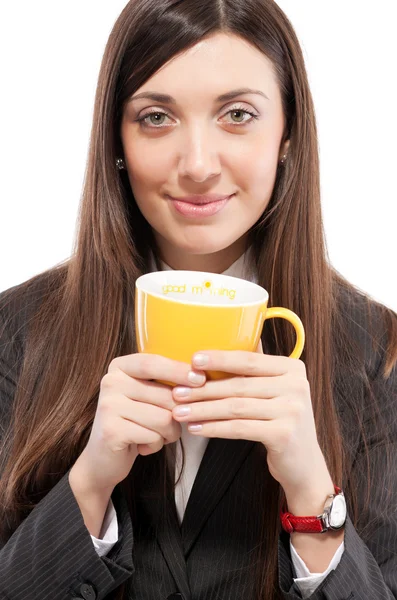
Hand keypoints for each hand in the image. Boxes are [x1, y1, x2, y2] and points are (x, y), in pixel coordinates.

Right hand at [73, 354, 205, 493]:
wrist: (102, 459)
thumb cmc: (134, 423)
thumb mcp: (146, 396)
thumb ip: (164, 383)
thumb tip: (200, 377)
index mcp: (119, 367)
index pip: (153, 363)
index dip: (178, 370)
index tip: (201, 379)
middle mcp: (111, 382)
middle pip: (165, 394)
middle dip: (178, 415)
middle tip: (169, 426)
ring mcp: (109, 405)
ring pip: (164, 418)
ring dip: (169, 433)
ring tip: (157, 436)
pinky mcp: (112, 430)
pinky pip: (153, 436)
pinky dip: (156, 445)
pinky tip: (143, 447)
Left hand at [171, 344, 332, 496]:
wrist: (304, 463)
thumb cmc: (281, 421)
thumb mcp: (276, 390)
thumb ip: (257, 370)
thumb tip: (222, 343)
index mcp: (292, 368)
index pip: (249, 360)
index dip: (219, 359)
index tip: (193, 360)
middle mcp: (296, 386)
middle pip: (239, 385)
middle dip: (204, 389)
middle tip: (177, 392)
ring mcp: (292, 410)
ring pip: (236, 407)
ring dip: (203, 409)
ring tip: (179, 412)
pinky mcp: (283, 434)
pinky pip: (239, 428)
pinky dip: (214, 428)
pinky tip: (196, 428)